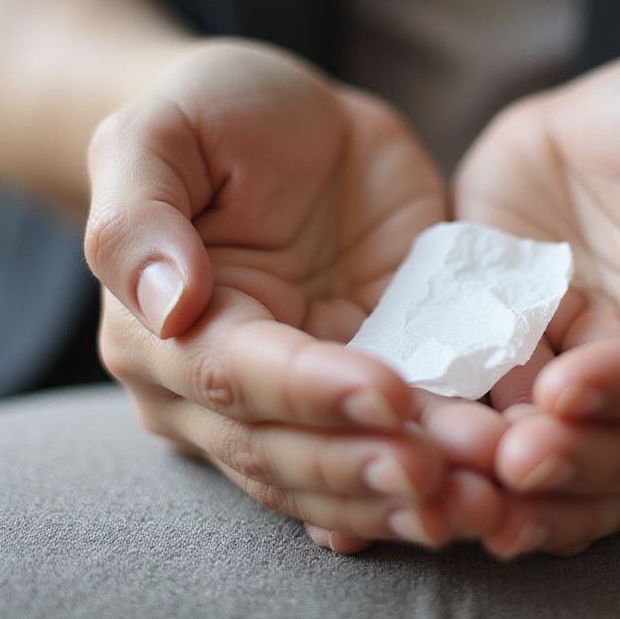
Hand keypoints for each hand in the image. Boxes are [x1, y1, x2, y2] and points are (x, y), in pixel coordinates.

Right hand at [86, 39, 502, 552]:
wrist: (292, 122)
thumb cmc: (214, 114)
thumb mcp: (159, 133)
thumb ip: (138, 218)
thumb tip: (168, 308)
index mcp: (165, 335)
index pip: (236, 379)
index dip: (310, 393)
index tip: (388, 393)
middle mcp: (222, 390)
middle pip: (288, 452)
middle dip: (366, 470)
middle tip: (444, 476)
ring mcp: (300, 399)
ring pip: (342, 475)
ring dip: (408, 499)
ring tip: (481, 503)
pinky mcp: (368, 385)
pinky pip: (395, 446)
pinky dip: (434, 483)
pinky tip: (480, 500)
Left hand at [455, 49, 619, 557]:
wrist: (611, 120)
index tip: (569, 390)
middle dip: (582, 464)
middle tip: (515, 463)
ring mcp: (601, 383)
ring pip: (584, 464)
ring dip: (532, 494)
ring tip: (473, 501)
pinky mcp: (533, 370)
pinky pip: (512, 428)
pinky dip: (482, 462)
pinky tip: (440, 480)